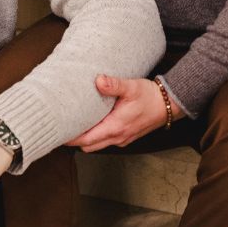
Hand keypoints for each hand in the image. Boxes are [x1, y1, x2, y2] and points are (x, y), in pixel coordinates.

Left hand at [67, 76, 181, 150]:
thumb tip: (98, 80)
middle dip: (75, 140)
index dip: (70, 138)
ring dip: (86, 138)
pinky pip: (106, 141)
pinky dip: (97, 136)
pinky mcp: (126, 136)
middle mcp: (118, 137)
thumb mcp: (132, 87)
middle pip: (88, 146)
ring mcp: (122, 139)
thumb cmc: (150, 96)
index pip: (86, 140)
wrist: (169, 104)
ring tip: (75, 125)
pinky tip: (93, 123)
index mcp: (116, 127)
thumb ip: (114, 85)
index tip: (58, 132)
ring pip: (97, 145)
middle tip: (63, 127)